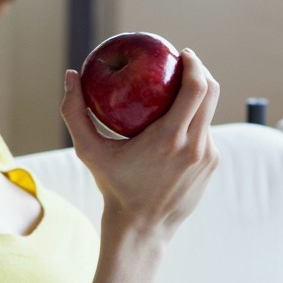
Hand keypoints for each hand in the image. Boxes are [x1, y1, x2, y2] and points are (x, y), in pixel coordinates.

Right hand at [61, 49, 219, 239]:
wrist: (141, 228)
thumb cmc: (113, 186)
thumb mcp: (89, 151)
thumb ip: (75, 113)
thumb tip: (70, 75)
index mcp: (170, 139)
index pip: (196, 88)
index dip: (195, 64)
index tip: (182, 53)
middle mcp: (195, 146)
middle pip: (211, 93)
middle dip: (201, 71)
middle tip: (183, 63)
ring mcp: (208, 157)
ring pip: (209, 114)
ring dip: (197, 98)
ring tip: (177, 90)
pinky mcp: (212, 166)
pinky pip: (206, 134)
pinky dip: (194, 123)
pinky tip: (178, 121)